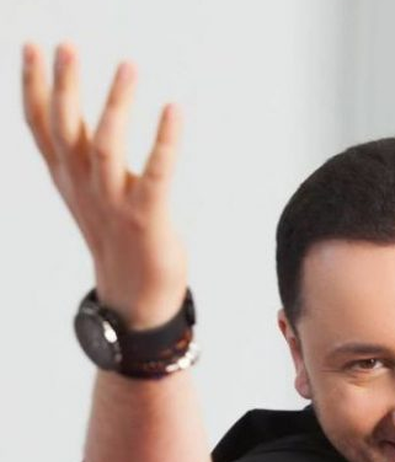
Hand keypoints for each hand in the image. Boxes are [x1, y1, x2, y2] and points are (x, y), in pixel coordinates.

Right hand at [22, 43, 185, 328]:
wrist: (135, 295)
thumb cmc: (120, 236)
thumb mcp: (92, 192)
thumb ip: (89, 155)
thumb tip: (93, 116)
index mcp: (68, 177)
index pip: (41, 125)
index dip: (34, 85)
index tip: (32, 47)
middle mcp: (84, 186)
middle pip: (66, 129)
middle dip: (64, 85)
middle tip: (67, 46)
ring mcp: (115, 202)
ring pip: (106, 146)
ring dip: (116, 105)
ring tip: (129, 66)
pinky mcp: (149, 217)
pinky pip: (159, 174)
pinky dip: (167, 140)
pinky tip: (175, 110)